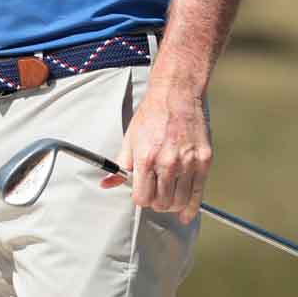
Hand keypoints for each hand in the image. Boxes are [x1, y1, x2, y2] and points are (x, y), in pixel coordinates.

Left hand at [103, 87, 210, 224]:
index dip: (140, 199)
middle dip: (155, 203)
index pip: (142, 197)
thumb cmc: (151, 116)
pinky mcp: (204, 162)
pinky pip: (198, 193)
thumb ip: (120, 165)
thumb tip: (107, 183)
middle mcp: (168, 163)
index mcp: (145, 158)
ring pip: (179, 201)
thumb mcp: (129, 139)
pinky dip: (191, 207)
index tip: (140, 196)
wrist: (175, 96)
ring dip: (171, 205)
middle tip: (154, 197)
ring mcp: (188, 163)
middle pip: (161, 202)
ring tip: (167, 201)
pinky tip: (186, 213)